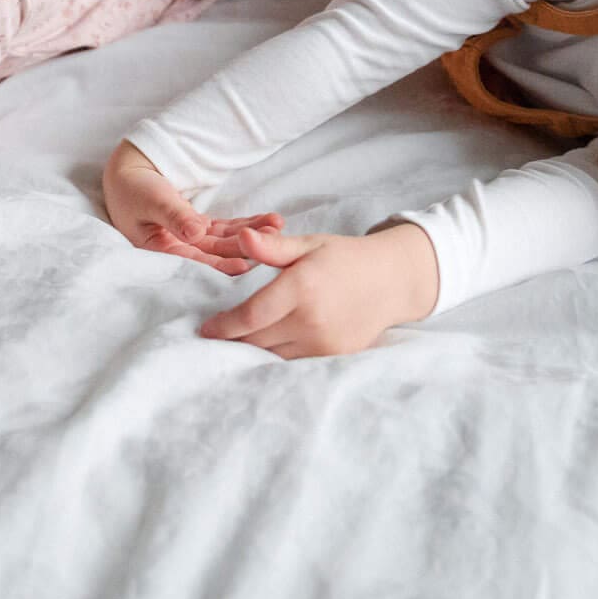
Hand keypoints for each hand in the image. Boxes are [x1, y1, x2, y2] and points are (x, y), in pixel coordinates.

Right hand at [102, 139, 281, 275]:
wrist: (128, 174)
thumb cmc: (134, 188)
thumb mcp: (152, 200)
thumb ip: (174, 215)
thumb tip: (195, 232)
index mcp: (159, 252)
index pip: (193, 262)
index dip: (218, 265)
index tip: (244, 266)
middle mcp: (177, 251)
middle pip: (216, 254)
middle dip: (246, 249)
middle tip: (276, 246)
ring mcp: (189, 241)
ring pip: (226, 242)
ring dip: (252, 236)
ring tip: (277, 228)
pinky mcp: (198, 230)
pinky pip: (226, 230)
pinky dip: (246, 226)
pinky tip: (269, 223)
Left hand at [199, 223, 439, 358]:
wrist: (391, 281)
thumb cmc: (343, 258)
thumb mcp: (308, 245)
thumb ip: (272, 247)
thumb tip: (242, 237)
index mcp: (302, 287)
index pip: (251, 316)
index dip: (224, 326)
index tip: (205, 329)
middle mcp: (312, 320)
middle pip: (257, 340)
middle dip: (234, 339)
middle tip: (216, 335)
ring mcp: (324, 343)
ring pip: (273, 355)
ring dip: (254, 349)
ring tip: (239, 340)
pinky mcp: (334, 357)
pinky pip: (294, 361)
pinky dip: (277, 356)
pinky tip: (268, 346)